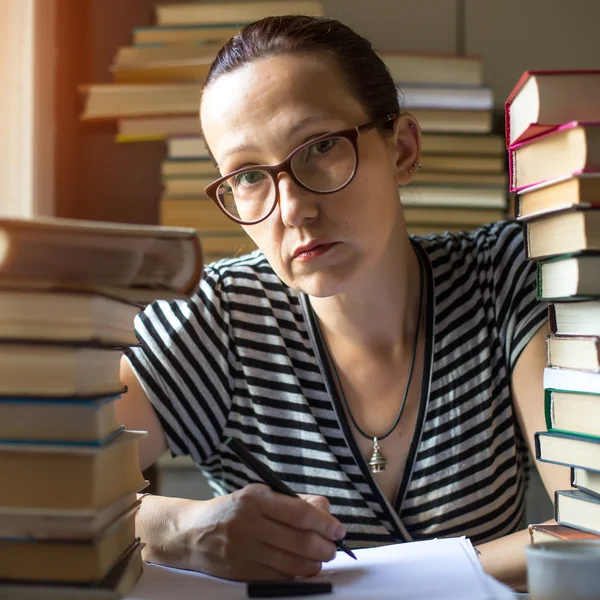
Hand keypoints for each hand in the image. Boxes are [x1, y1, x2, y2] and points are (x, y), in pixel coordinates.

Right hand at [139, 485, 345, 581]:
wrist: (192, 533)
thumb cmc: (233, 510)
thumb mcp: (259, 494)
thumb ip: (293, 501)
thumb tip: (325, 510)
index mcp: (256, 499)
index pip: (299, 513)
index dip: (324, 523)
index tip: (339, 530)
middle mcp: (249, 524)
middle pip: (299, 541)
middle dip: (324, 547)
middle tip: (333, 548)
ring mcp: (244, 551)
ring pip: (291, 564)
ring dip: (314, 564)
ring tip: (320, 559)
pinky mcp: (241, 572)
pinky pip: (278, 578)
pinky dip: (295, 575)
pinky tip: (300, 568)